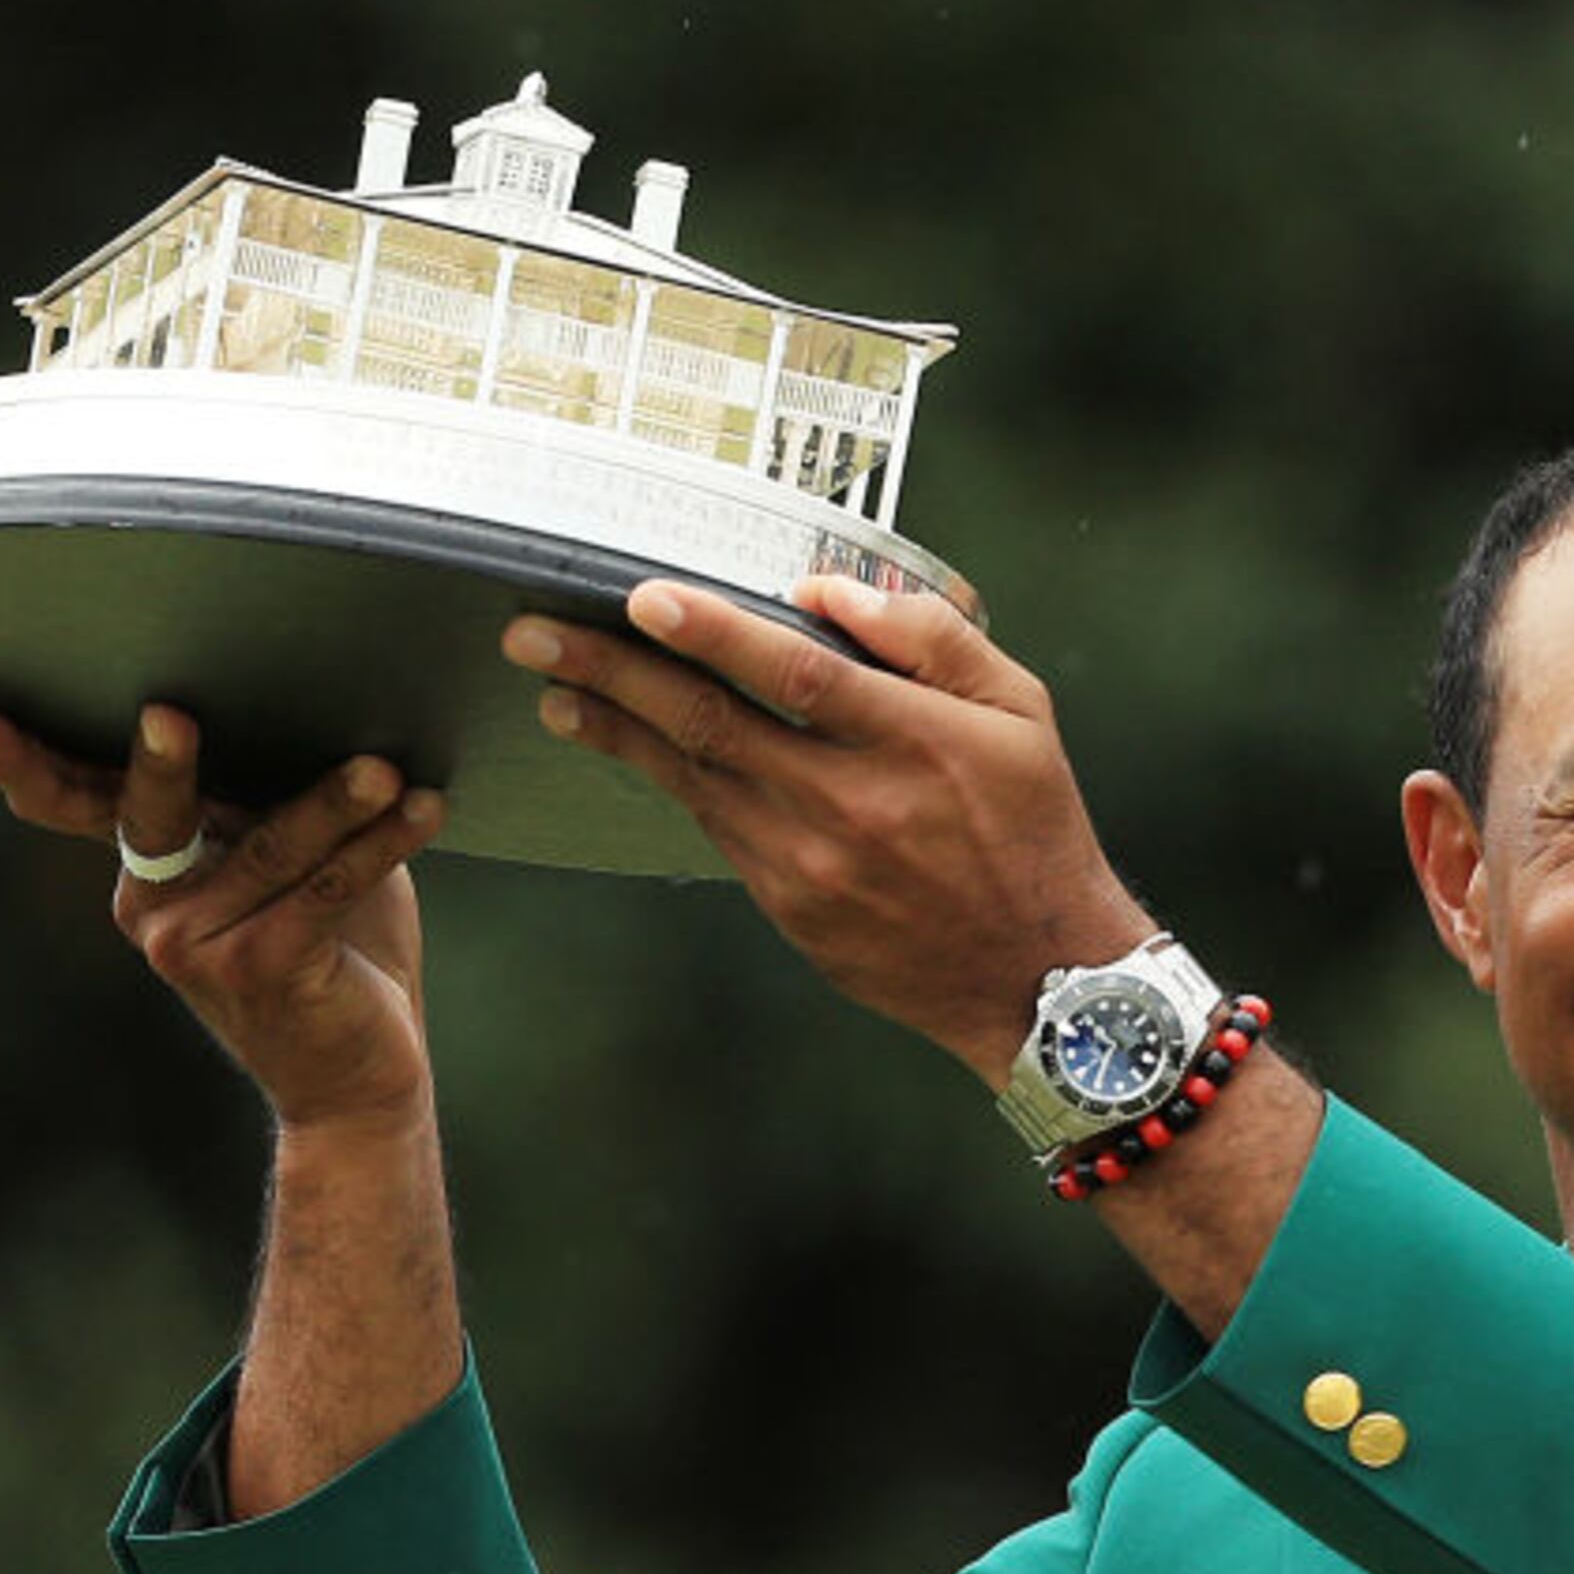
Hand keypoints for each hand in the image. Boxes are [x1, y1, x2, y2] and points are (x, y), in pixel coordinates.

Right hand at [0, 702, 447, 1135]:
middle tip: (168, 715)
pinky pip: (322, 890)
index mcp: (151, 872)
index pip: (77, 803)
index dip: (23, 762)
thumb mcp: (294, 864)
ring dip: (334, 802)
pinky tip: (424, 809)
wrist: (360, 1079)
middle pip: (149, 817)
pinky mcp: (261, 970)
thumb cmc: (338, 951)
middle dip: (161, 766)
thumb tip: (311, 692)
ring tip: (382, 766)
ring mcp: (198, 946)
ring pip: (269, 848)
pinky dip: (378, 845)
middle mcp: (155, 908)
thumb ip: (273, 798)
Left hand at [508, 576, 1152, 1076]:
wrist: (1039, 978)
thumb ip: (932, 639)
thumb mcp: (1021, 712)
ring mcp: (814, 864)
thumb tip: (827, 595)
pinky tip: (630, 748)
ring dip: (615, 730)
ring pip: (693, 780)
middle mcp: (854, 804)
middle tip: (534, 636)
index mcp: (918, 742)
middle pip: (710, 725)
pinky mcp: (791, 907)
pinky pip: (716, 828)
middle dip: (612, 673)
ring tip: (554, 689)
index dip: (712, 633)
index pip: (796, 673)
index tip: (643, 598)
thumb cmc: (1033, 830)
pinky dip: (669, 780)